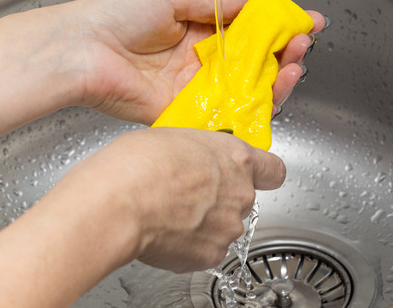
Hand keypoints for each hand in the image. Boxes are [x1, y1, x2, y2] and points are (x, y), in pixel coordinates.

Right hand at [68, 127, 285, 272]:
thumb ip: (203, 152)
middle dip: (219, 198)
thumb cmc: (138, 164)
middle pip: (241, 199)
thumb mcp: (178, 136)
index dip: (263, 174)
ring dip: (203, 223)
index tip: (254, 175)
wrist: (118, 203)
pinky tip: (164, 232)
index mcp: (237, 158)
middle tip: (186, 193)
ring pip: (222, 226)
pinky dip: (188, 245)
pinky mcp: (210, 255)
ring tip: (168, 213)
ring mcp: (228, 227)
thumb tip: (200, 161)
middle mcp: (241, 193)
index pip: (274, 170)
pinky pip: (204, 250)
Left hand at [69, 0, 324, 123]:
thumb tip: (248, 5)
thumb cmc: (112, 17)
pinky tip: (276, 87)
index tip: (303, 20)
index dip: (276, 28)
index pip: (246, 32)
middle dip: (284, 51)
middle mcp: (198, 64)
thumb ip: (214, 5)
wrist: (80, 49)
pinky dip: (256, 104)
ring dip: (278, 76)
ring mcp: (195, 90)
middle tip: (304, 41)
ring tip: (296, 60)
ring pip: (248, 89)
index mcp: (194, 32)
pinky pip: (228, 113)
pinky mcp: (187, 115)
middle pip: (253, 63)